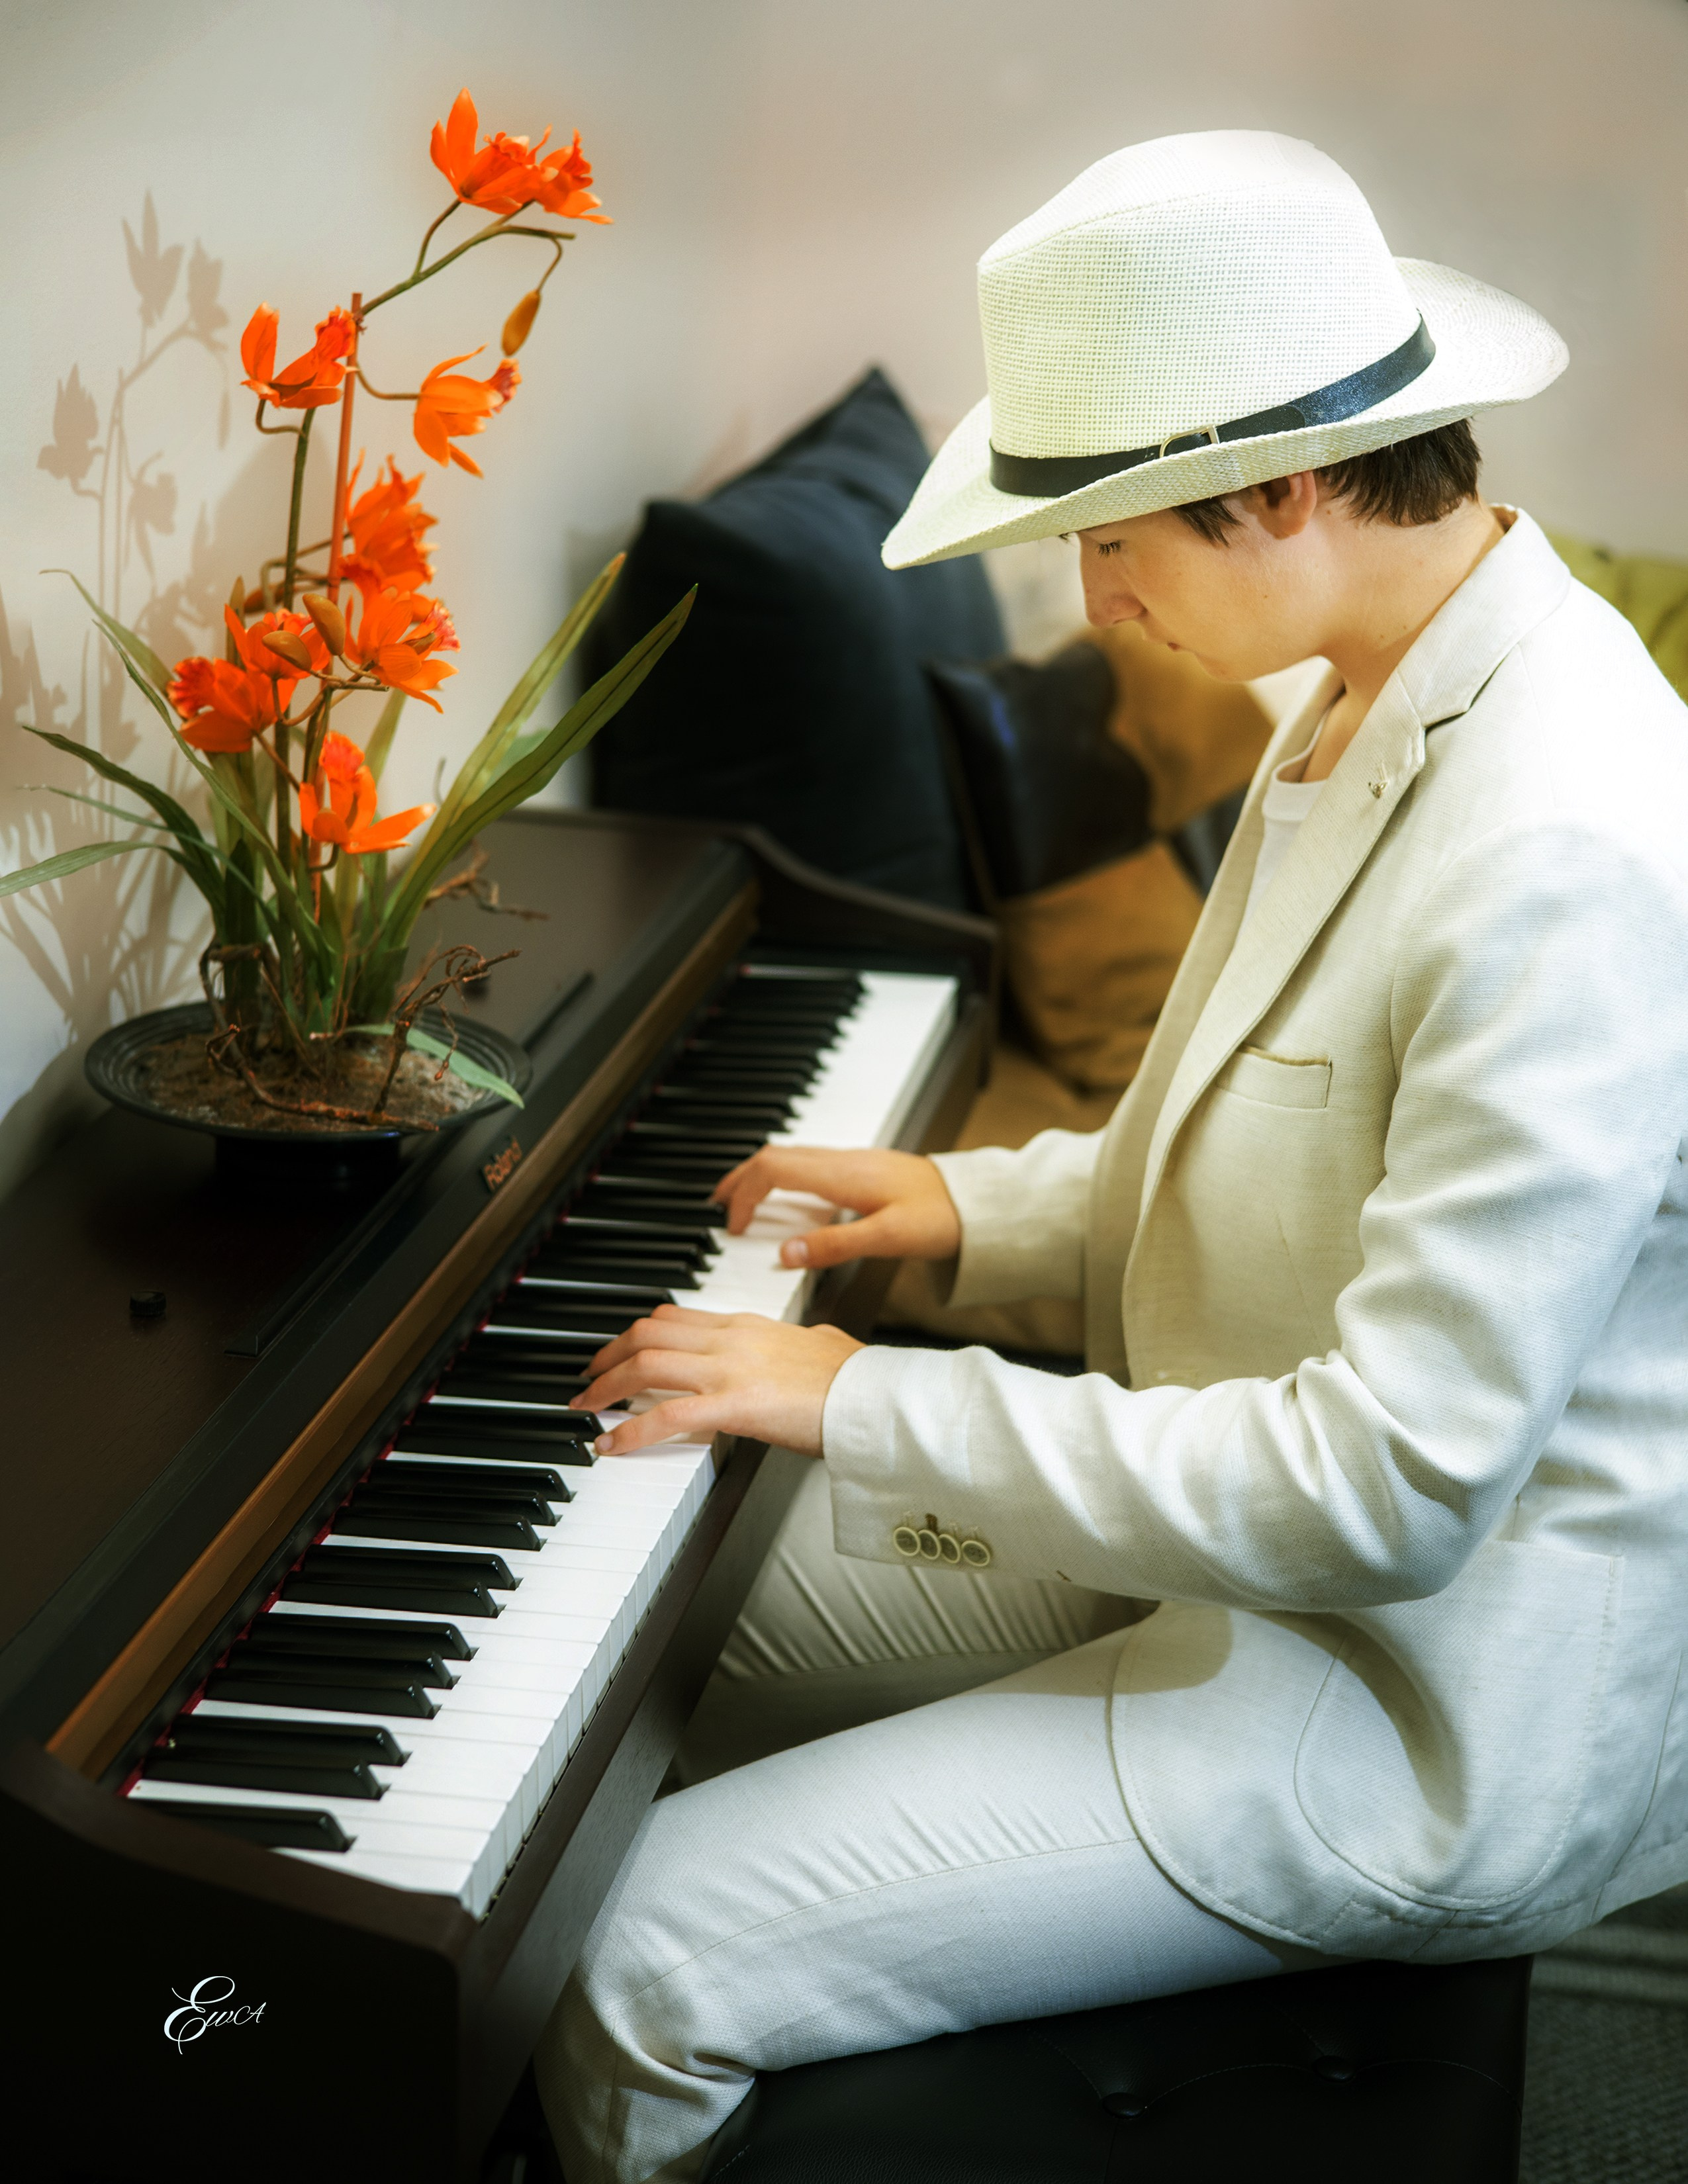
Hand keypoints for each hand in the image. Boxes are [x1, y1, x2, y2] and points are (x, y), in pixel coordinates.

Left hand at [582, 1305, 862, 1457]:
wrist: (874, 1396)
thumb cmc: (856, 1378)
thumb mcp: (825, 1346)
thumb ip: (810, 1341)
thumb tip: (817, 1342)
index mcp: (749, 1325)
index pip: (675, 1315)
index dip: (637, 1332)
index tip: (620, 1350)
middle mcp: (732, 1339)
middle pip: (649, 1332)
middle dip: (609, 1354)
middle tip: (589, 1377)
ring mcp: (731, 1369)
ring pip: (647, 1363)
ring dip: (606, 1386)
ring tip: (585, 1408)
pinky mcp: (735, 1405)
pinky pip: (668, 1415)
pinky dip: (630, 1430)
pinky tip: (611, 1446)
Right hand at [714, 1146, 960, 1270]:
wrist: (978, 1201)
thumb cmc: (940, 1217)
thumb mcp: (887, 1239)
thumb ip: (835, 1245)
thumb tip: (784, 1254)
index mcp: (842, 1174)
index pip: (773, 1168)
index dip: (744, 1193)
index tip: (733, 1226)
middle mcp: (842, 1160)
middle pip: (773, 1156)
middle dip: (739, 1179)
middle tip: (717, 1207)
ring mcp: (852, 1162)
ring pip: (790, 1157)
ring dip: (759, 1176)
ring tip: (740, 1201)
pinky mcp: (862, 1169)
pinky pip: (809, 1165)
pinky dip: (783, 1178)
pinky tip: (786, 1200)